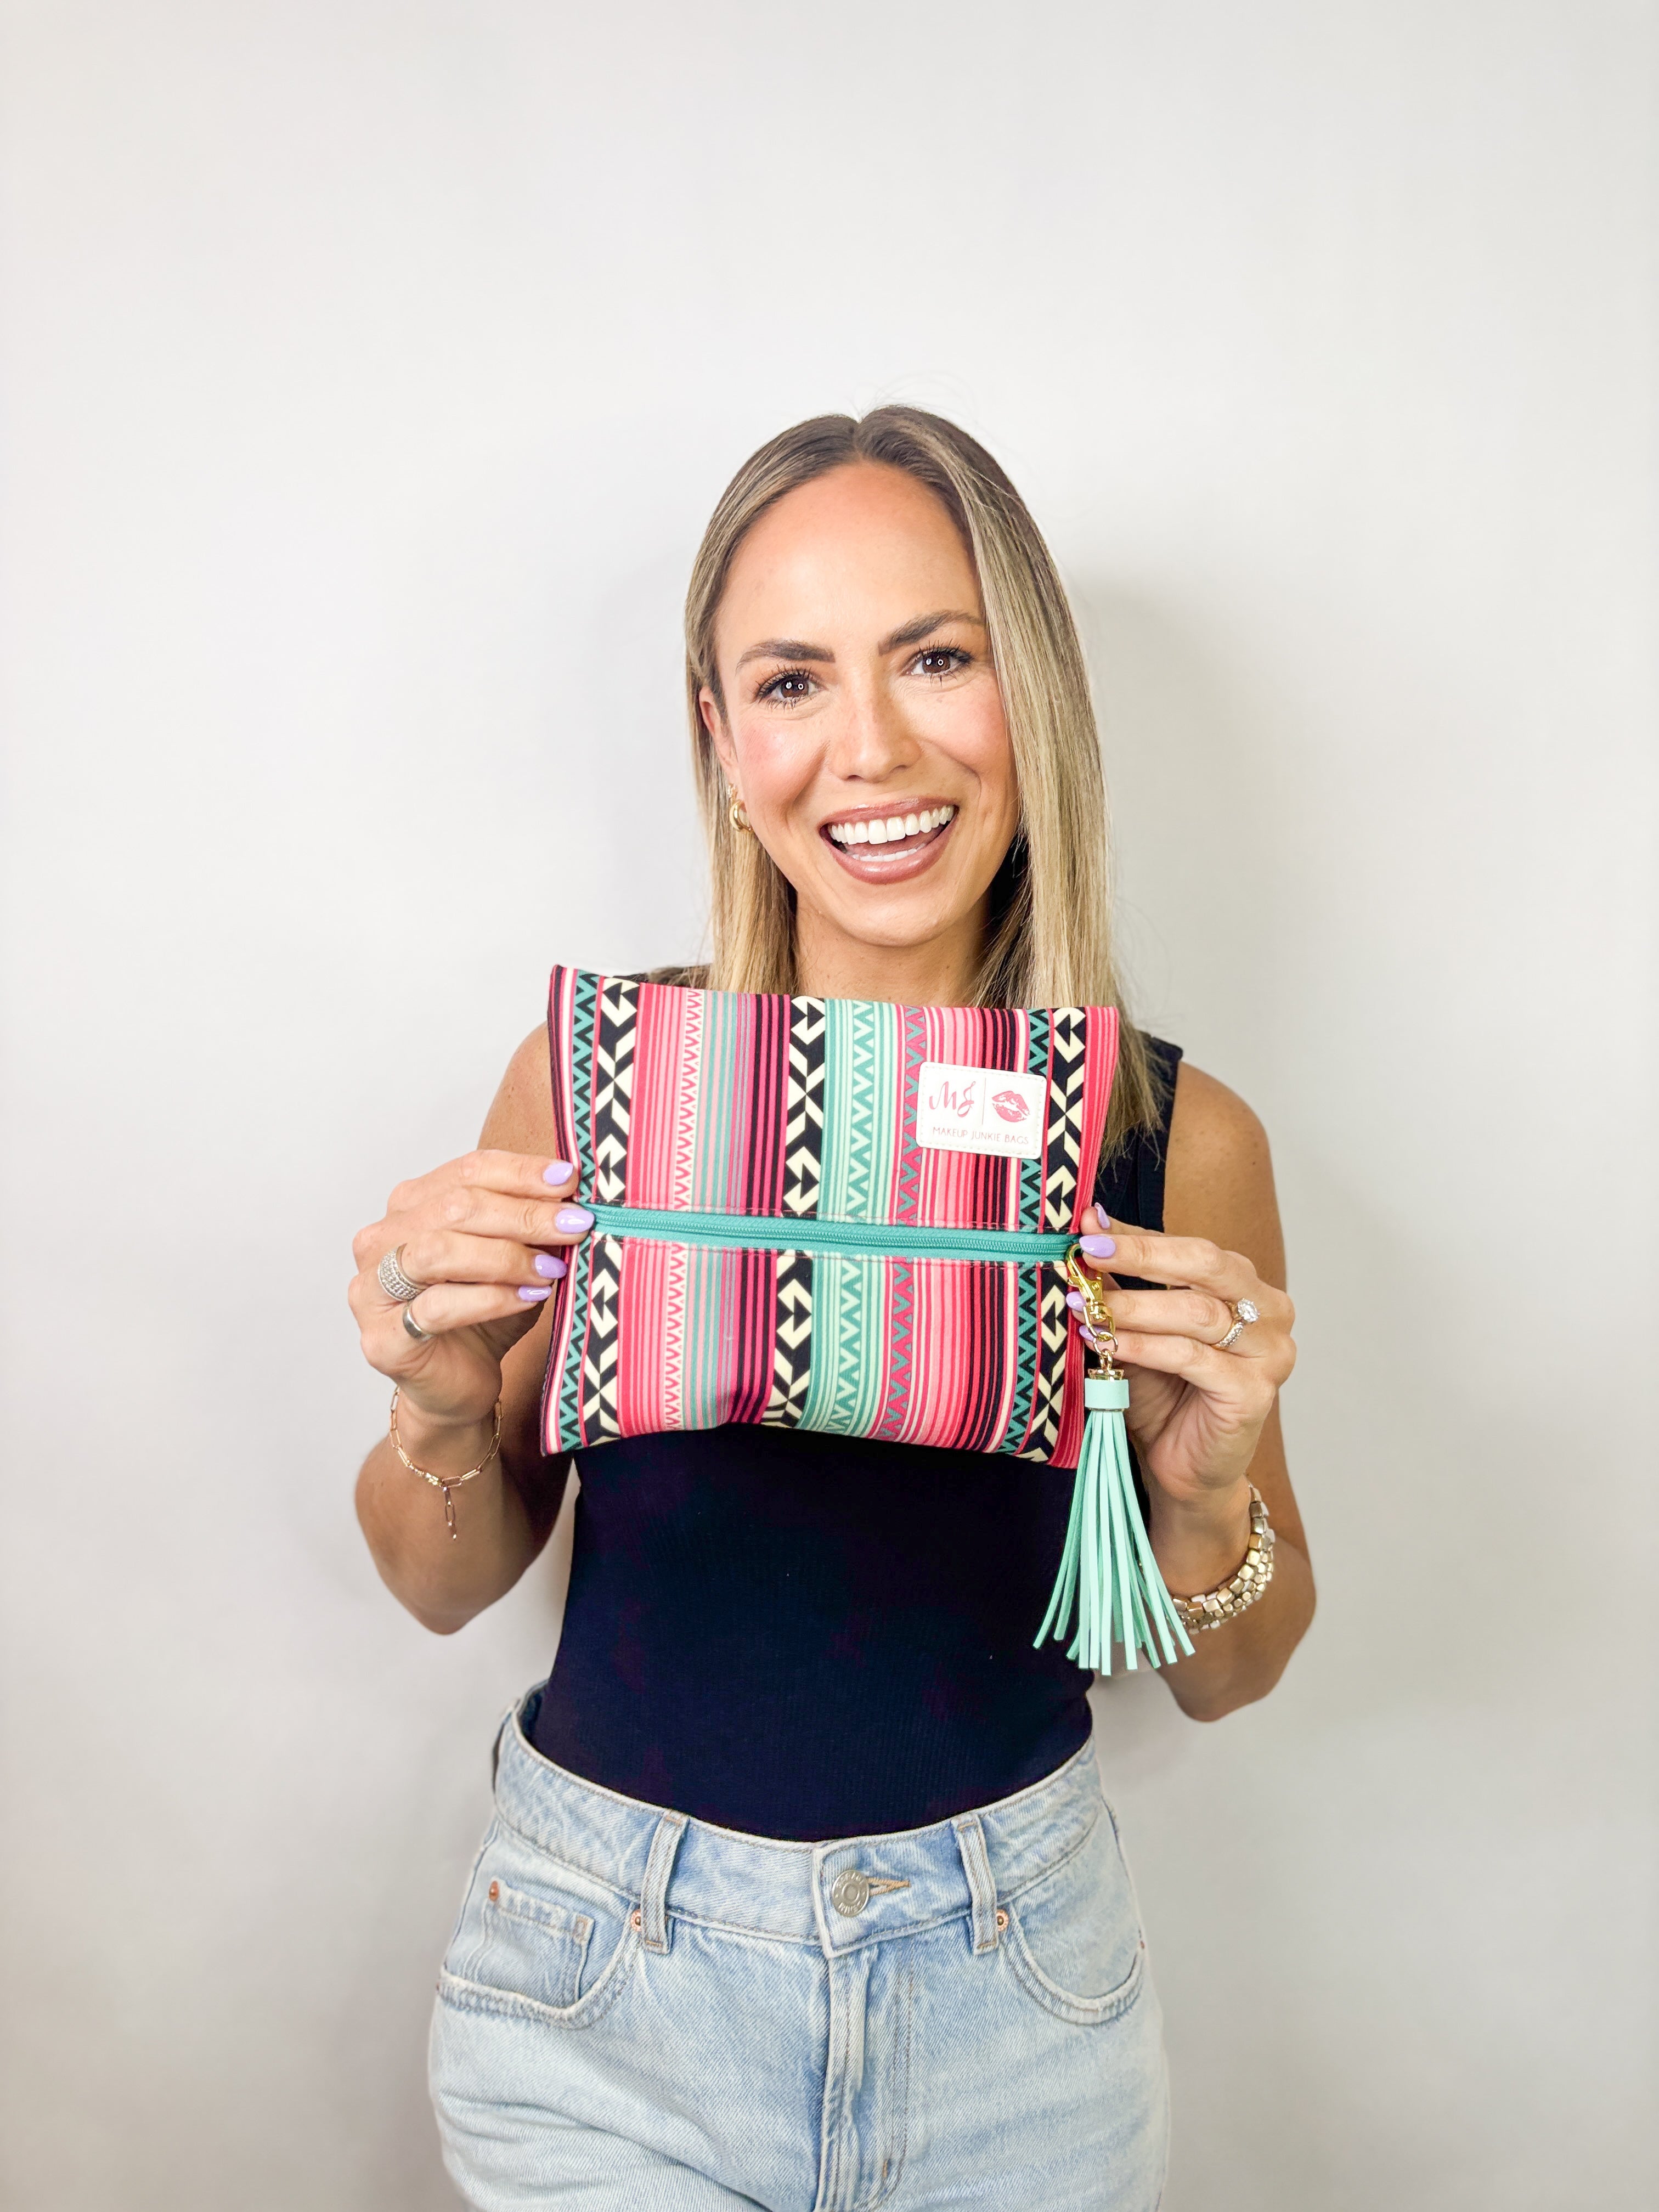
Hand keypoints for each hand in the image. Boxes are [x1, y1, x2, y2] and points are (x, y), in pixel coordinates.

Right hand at [348, 1150, 592, 1435]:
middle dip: (523, 1214)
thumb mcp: (517, 1259)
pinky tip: (530, 1296)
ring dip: (506, 1256)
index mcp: (410, 1207)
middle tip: (575, 1224)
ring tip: (553, 1268)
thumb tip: (571, 1194)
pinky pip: (435, 1307)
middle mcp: (381, 1240)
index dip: (520, 1172)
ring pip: (437, 1251)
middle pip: (454, 1207)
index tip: (569, 1180)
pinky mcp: (382, 1338)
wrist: (459, 1387)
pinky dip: (491, 1298)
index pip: (466, 1171)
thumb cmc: (485, 1316)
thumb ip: (531, 1226)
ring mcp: (371, 1289)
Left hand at [1071, 1206, 1295, 1520]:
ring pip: (1197, 1313)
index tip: (1088, 1224)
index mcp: (1249, 1287)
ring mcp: (1269, 1353)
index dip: (1138, 1236)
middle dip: (1141, 1255)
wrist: (1186, 1470)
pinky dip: (1146, 1347)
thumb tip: (1091, 1223)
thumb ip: (1123, 1283)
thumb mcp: (1139, 1330)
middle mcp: (1270, 1312)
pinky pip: (1193, 1358)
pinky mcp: (1255, 1392)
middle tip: (1088, 1250)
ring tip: (1087, 1306)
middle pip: (1205, 1265)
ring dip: (1134, 1307)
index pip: (1193, 1248)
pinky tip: (1110, 1344)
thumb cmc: (1166, 1396)